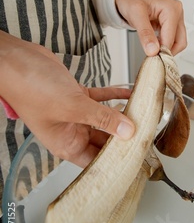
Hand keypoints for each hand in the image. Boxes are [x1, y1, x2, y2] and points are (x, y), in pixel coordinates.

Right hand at [0, 32, 134, 166]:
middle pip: (104, 140)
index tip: (138, 160)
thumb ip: (102, 119)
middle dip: (125, 138)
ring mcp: (74, 112)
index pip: (96, 161)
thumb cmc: (30, 88)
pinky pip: (101, 99)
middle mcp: (71, 131)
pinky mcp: (76, 94)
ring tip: (145, 116)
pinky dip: (115, 96)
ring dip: (123, 116)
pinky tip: (130, 95)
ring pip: (105, 118)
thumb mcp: (72, 107)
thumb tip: (128, 131)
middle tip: (147, 138)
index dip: (116, 163)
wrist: (16, 60)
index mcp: (66, 144)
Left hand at [115, 0, 186, 55]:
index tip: (152, 57)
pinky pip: (173, 41)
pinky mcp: (172, 25)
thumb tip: (153, 50)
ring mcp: (176, 19)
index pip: (171, 37)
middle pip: (180, 41)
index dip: (162, 50)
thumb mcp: (135, 16)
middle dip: (167, 51)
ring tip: (152, 49)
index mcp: (172, 9)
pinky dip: (165, 46)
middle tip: (153, 56)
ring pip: (178, 43)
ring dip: (166, 49)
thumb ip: (145, 34)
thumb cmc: (131, 2)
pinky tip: (154, 45)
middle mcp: (177, 13)